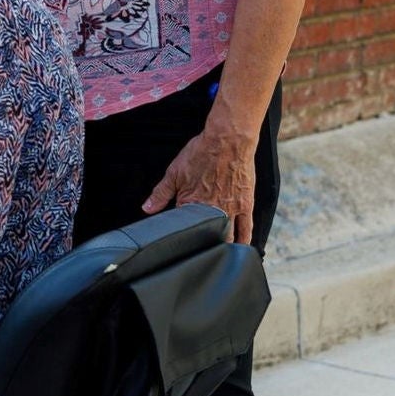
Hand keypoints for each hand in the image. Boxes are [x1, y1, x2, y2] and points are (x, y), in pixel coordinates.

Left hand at [142, 127, 257, 243]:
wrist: (228, 141)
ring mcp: (230, 209)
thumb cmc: (202, 153)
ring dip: (220, 245)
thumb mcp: (174, 172)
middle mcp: (211, 210)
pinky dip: (243, 240)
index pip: (183, 226)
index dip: (179, 233)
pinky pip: (247, 228)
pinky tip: (239, 249)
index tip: (176, 240)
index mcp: (191, 203)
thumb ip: (160, 193)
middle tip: (196, 251)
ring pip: (226, 236)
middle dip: (201, 245)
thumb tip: (146, 209)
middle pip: (206, 235)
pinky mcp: (246, 205)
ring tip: (215, 254)